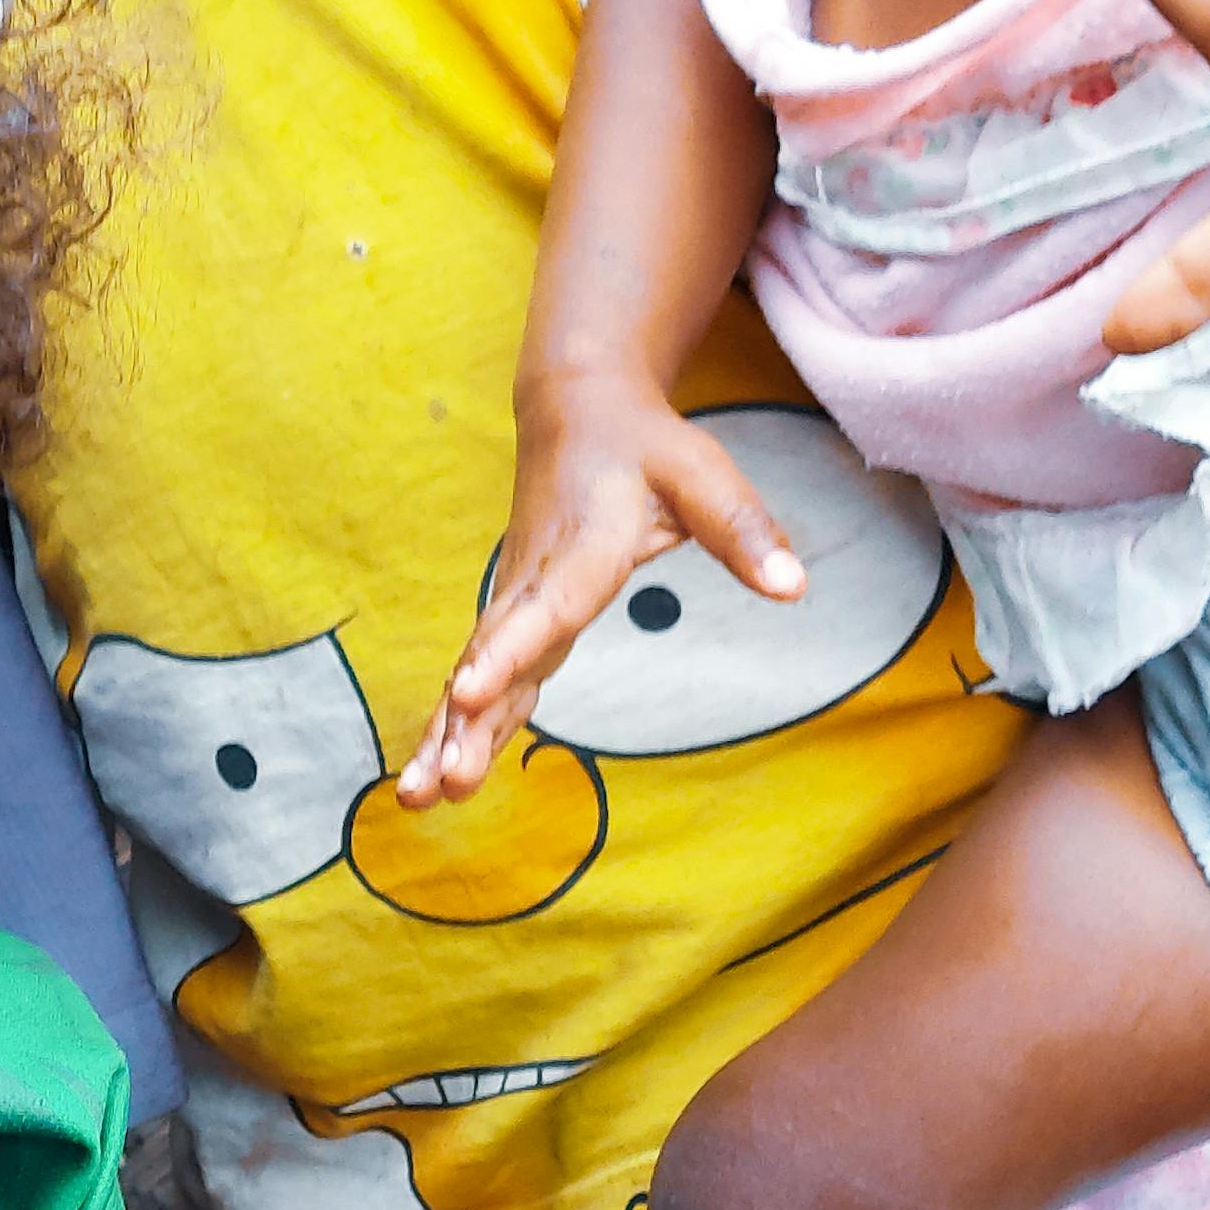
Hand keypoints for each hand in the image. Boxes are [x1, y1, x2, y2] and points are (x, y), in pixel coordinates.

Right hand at [405, 386, 804, 797]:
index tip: (468, 694)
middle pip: (495, 655)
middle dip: (464, 721)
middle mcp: (535, 578)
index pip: (544, 607)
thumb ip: (744, 530)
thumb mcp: (703, 474)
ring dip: (445, 736)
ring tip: (415, 797)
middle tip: (441, 779)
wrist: (575, 411)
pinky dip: (450, 725)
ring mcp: (516, 599)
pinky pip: (480, 676)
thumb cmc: (644, 446)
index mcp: (582, 543)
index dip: (506, 653)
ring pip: (477, 672)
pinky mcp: (512, 616)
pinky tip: (429, 780)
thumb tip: (794, 588)